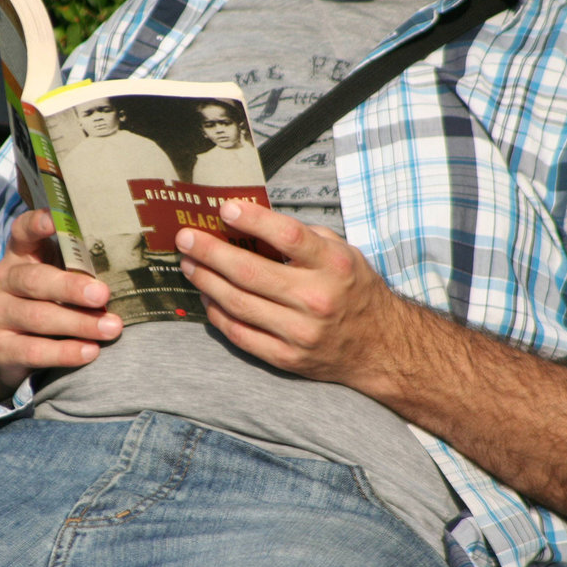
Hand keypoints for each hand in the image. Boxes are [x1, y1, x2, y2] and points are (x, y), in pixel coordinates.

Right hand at [0, 209, 122, 409]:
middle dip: (71, 287)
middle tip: (103, 294)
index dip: (36, 224)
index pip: (23, 231)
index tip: (55, 219)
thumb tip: (129, 269)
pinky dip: (66, 352)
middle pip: (35, 279)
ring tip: (111, 328)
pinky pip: (35, 350)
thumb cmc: (48, 303)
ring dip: (79, 323)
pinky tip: (90, 351)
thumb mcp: (58, 279)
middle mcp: (3, 280)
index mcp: (20, 255)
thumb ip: (80, 270)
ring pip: (38, 317)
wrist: (8, 351)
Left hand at [175, 200, 402, 394]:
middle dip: (210, 252)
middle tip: (185, 238)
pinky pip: (240, 334)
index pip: (287, 238)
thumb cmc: (353, 290)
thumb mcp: (342, 253)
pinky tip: (206, 296)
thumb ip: (303, 237)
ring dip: (206, 281)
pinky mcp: (287, 358)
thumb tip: (251, 220)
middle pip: (250, 272)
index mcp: (334, 266)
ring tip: (188, 264)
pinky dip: (217, 314)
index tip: (224, 208)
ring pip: (238, 303)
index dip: (253, 220)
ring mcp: (300, 333)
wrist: (380, 347)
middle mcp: (317, 299)